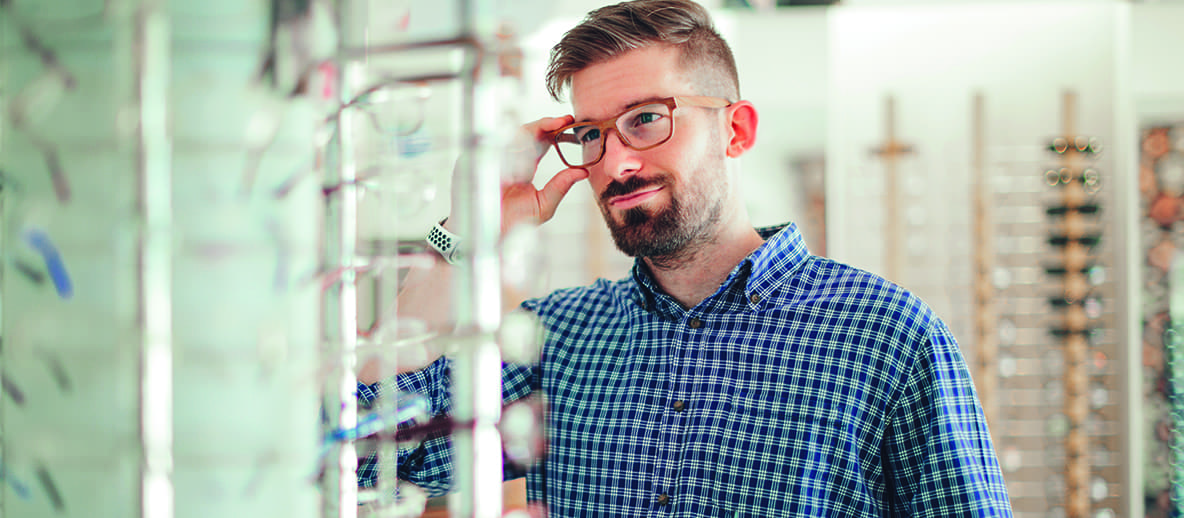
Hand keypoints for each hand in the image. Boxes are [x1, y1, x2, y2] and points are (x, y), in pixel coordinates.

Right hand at [446, 116, 588, 233]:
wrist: (487, 237)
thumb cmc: (513, 223)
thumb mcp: (543, 206)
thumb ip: (560, 187)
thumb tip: (583, 172)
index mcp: (525, 165)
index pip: (539, 139)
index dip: (553, 128)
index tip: (569, 121)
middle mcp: (508, 159)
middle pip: (526, 132)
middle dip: (544, 123)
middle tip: (562, 121)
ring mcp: (490, 159)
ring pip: (510, 136)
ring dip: (530, 136)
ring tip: (543, 138)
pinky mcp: (472, 163)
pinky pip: (490, 149)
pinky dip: (507, 151)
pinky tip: (519, 156)